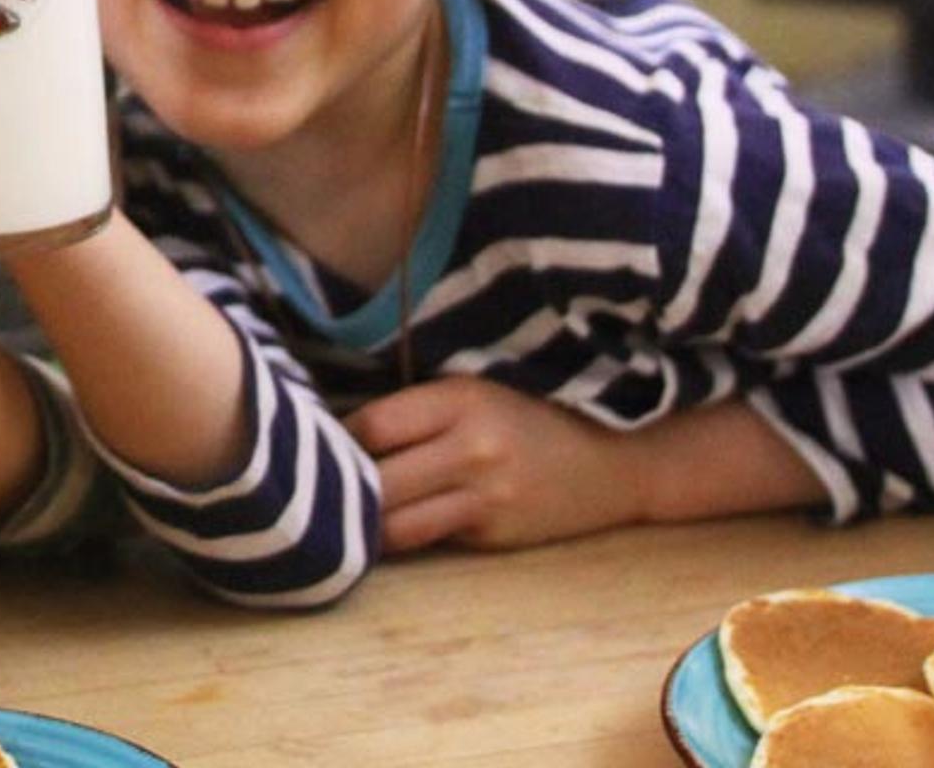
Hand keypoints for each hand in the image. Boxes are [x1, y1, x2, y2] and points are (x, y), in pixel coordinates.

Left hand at [346, 376, 645, 550]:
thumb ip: (417, 411)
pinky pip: (424, 540)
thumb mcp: (477, 392)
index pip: (373, 425)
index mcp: (461, 399)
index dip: (339, 437)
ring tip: (343, 516)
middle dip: (342, 488)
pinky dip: (398, 537)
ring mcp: (484, 498)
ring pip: (393, 525)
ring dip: (364, 523)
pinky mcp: (492, 535)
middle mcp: (472, 449)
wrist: (613, 464)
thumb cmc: (531, 419)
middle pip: (377, 481)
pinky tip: (383, 530)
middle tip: (320, 488)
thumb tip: (337, 430)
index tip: (325, 442)